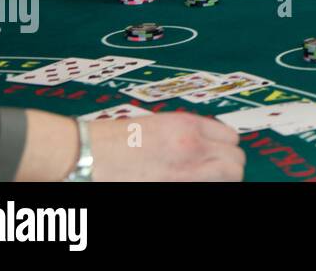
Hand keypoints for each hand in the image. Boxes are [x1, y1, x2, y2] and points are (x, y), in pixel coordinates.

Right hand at [16, 109, 243, 180]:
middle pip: (235, 162)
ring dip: (220, 181)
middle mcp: (191, 148)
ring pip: (228, 178)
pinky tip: (184, 186)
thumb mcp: (155, 126)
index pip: (231, 139)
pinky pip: (204, 190)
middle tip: (212, 175)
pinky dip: (201, 188)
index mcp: (186, 126)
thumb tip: (204, 148)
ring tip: (202, 182)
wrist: (80, 155)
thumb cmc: (109, 141)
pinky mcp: (172, 189)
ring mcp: (183, 173)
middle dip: (227, 169)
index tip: (217, 158)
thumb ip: (185, 135)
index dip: (225, 150)